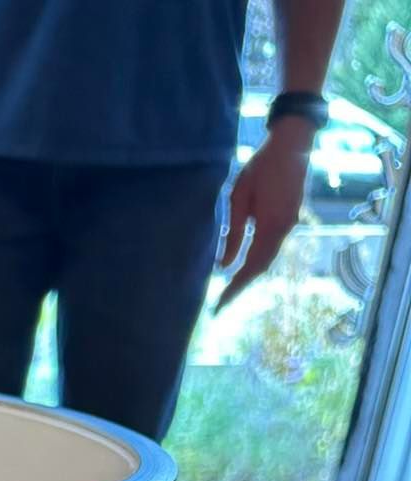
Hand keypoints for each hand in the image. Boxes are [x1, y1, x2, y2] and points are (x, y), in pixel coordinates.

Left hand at [217, 122, 313, 309]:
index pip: (250, 266)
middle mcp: (284, 229)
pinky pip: (272, 246)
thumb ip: (232, 233)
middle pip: (261, 267)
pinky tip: (245, 265)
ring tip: (231, 288)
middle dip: (241, 286)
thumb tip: (223, 265)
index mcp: (271, 226)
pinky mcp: (291, 218)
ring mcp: (290, 224)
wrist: (293, 143)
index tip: (219, 305)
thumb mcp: (239, 197)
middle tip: (222, 303)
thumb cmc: (262, 166)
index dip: (235, 288)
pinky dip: (258, 260)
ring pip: (268, 258)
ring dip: (250, 274)